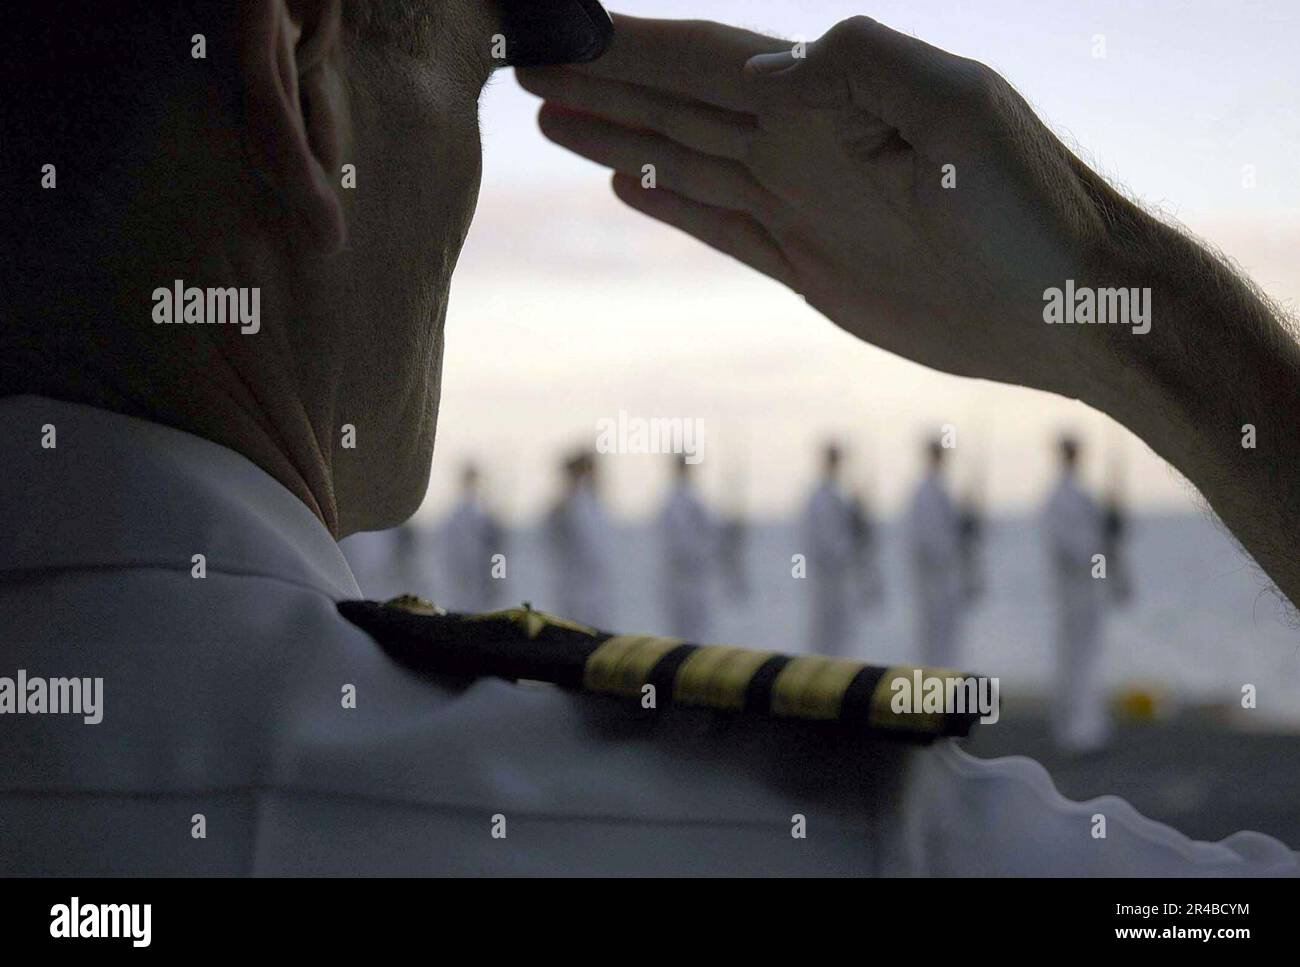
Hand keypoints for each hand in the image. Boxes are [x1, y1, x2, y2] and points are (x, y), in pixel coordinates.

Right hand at [517, 14, 1146, 407]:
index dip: (629, 47)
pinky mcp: (809, 265)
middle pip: (678, 103)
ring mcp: (803, 205)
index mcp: (827, 98)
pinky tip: (629, 183)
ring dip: (618, 136)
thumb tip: (766, 72)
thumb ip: (862, 68)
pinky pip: (720, 226)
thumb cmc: (1029, 204)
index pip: (705, 63)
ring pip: (685, 161)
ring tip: (552, 119)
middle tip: (524, 68)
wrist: (1068, 305)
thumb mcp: (959, 111)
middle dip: (603, 83)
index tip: (557, 31)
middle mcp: (804, 144)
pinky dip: (671, 203)